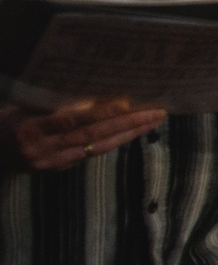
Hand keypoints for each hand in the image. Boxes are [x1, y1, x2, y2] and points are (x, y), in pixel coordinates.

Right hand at [3, 98, 168, 172]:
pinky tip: (130, 133)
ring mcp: (47, 162)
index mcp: (29, 128)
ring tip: (151, 121)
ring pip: (95, 148)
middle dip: (127, 123)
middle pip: (91, 136)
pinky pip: (87, 155)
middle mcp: (40, 148)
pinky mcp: (53, 169)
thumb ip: (54, 103)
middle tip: (156, 111)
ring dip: (126, 134)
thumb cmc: (5, 119)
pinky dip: (110, 143)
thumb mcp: (23, 106)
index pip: (71, 120)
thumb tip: (96, 95)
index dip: (100, 112)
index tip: (127, 102)